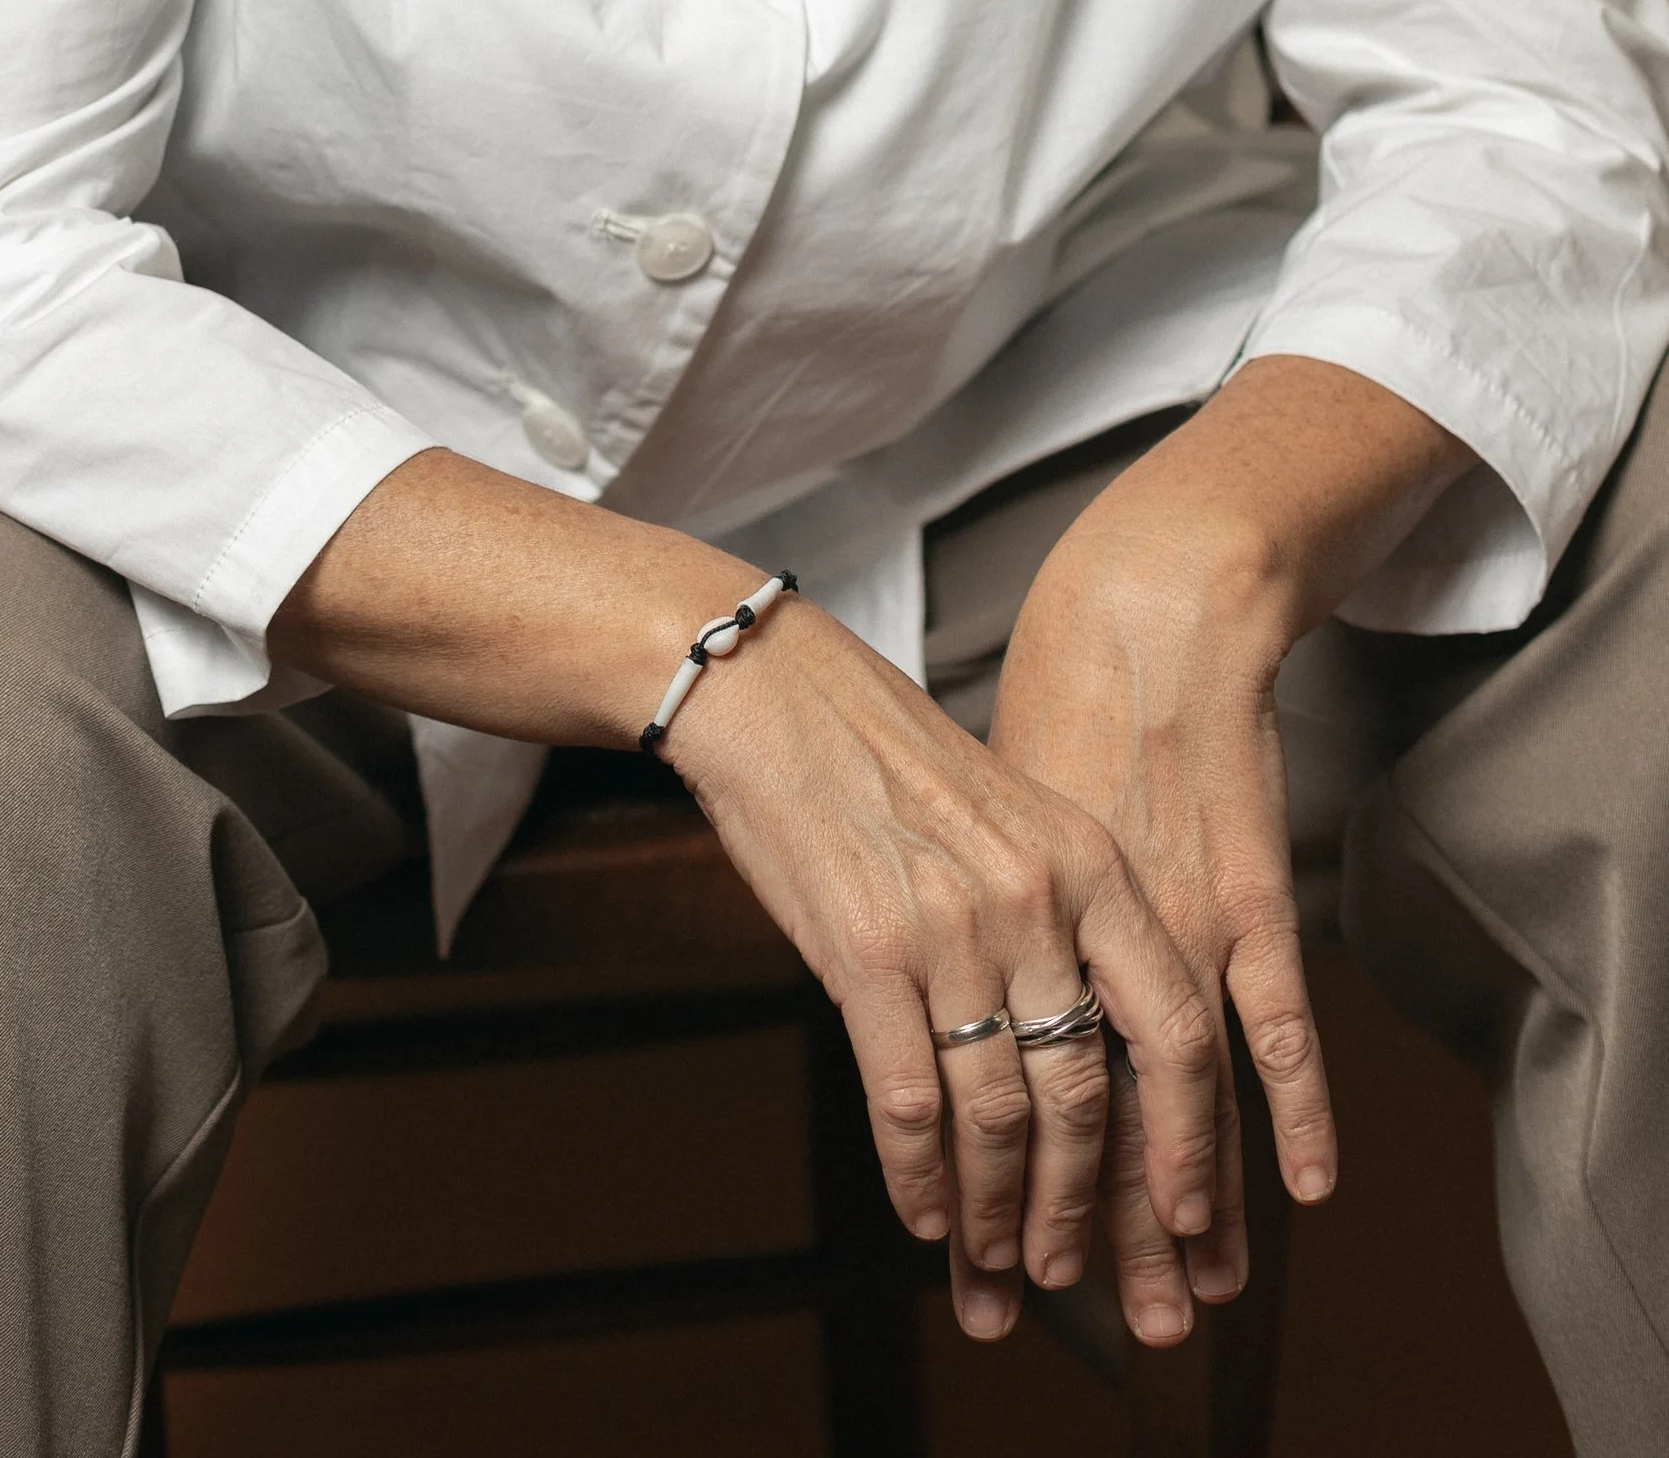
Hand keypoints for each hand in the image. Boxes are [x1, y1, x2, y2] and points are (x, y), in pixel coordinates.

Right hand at [666, 601, 1221, 1338]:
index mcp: (1089, 862)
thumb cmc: (887, 754)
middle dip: (1078, 1207)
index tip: (1188, 1221)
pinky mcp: (863, 952)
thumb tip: (1084, 1049)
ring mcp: (950, 927)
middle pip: (1086, 1094)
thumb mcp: (1013, 812)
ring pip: (997, 1112)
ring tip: (990, 1260)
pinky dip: (917, 1172)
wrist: (774, 691)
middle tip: (1064, 1271)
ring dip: (996, 1207)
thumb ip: (1062, 915)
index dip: (1189, 1143)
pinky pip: (907, 1097)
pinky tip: (922, 1211)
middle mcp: (1034, 898)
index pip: (1175, 1030)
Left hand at [986, 359, 1471, 1336]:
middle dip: (1066, 1216)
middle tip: (1061, 1305)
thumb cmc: (1049, 704)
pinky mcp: (1239, 889)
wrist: (1139, 611)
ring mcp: (1162, 914)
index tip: (969, 1255)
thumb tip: (912, 992)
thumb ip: (950, 911)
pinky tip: (1301, 1187)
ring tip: (1176, 1295)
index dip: (978, 1172)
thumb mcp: (956, 814)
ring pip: (1162, 1092)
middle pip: (1069, 1104)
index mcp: (995, 910)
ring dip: (1172, 1202)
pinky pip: (1268, 1024)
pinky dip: (1287, 1111)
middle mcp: (1074, 925)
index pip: (981, 1077)